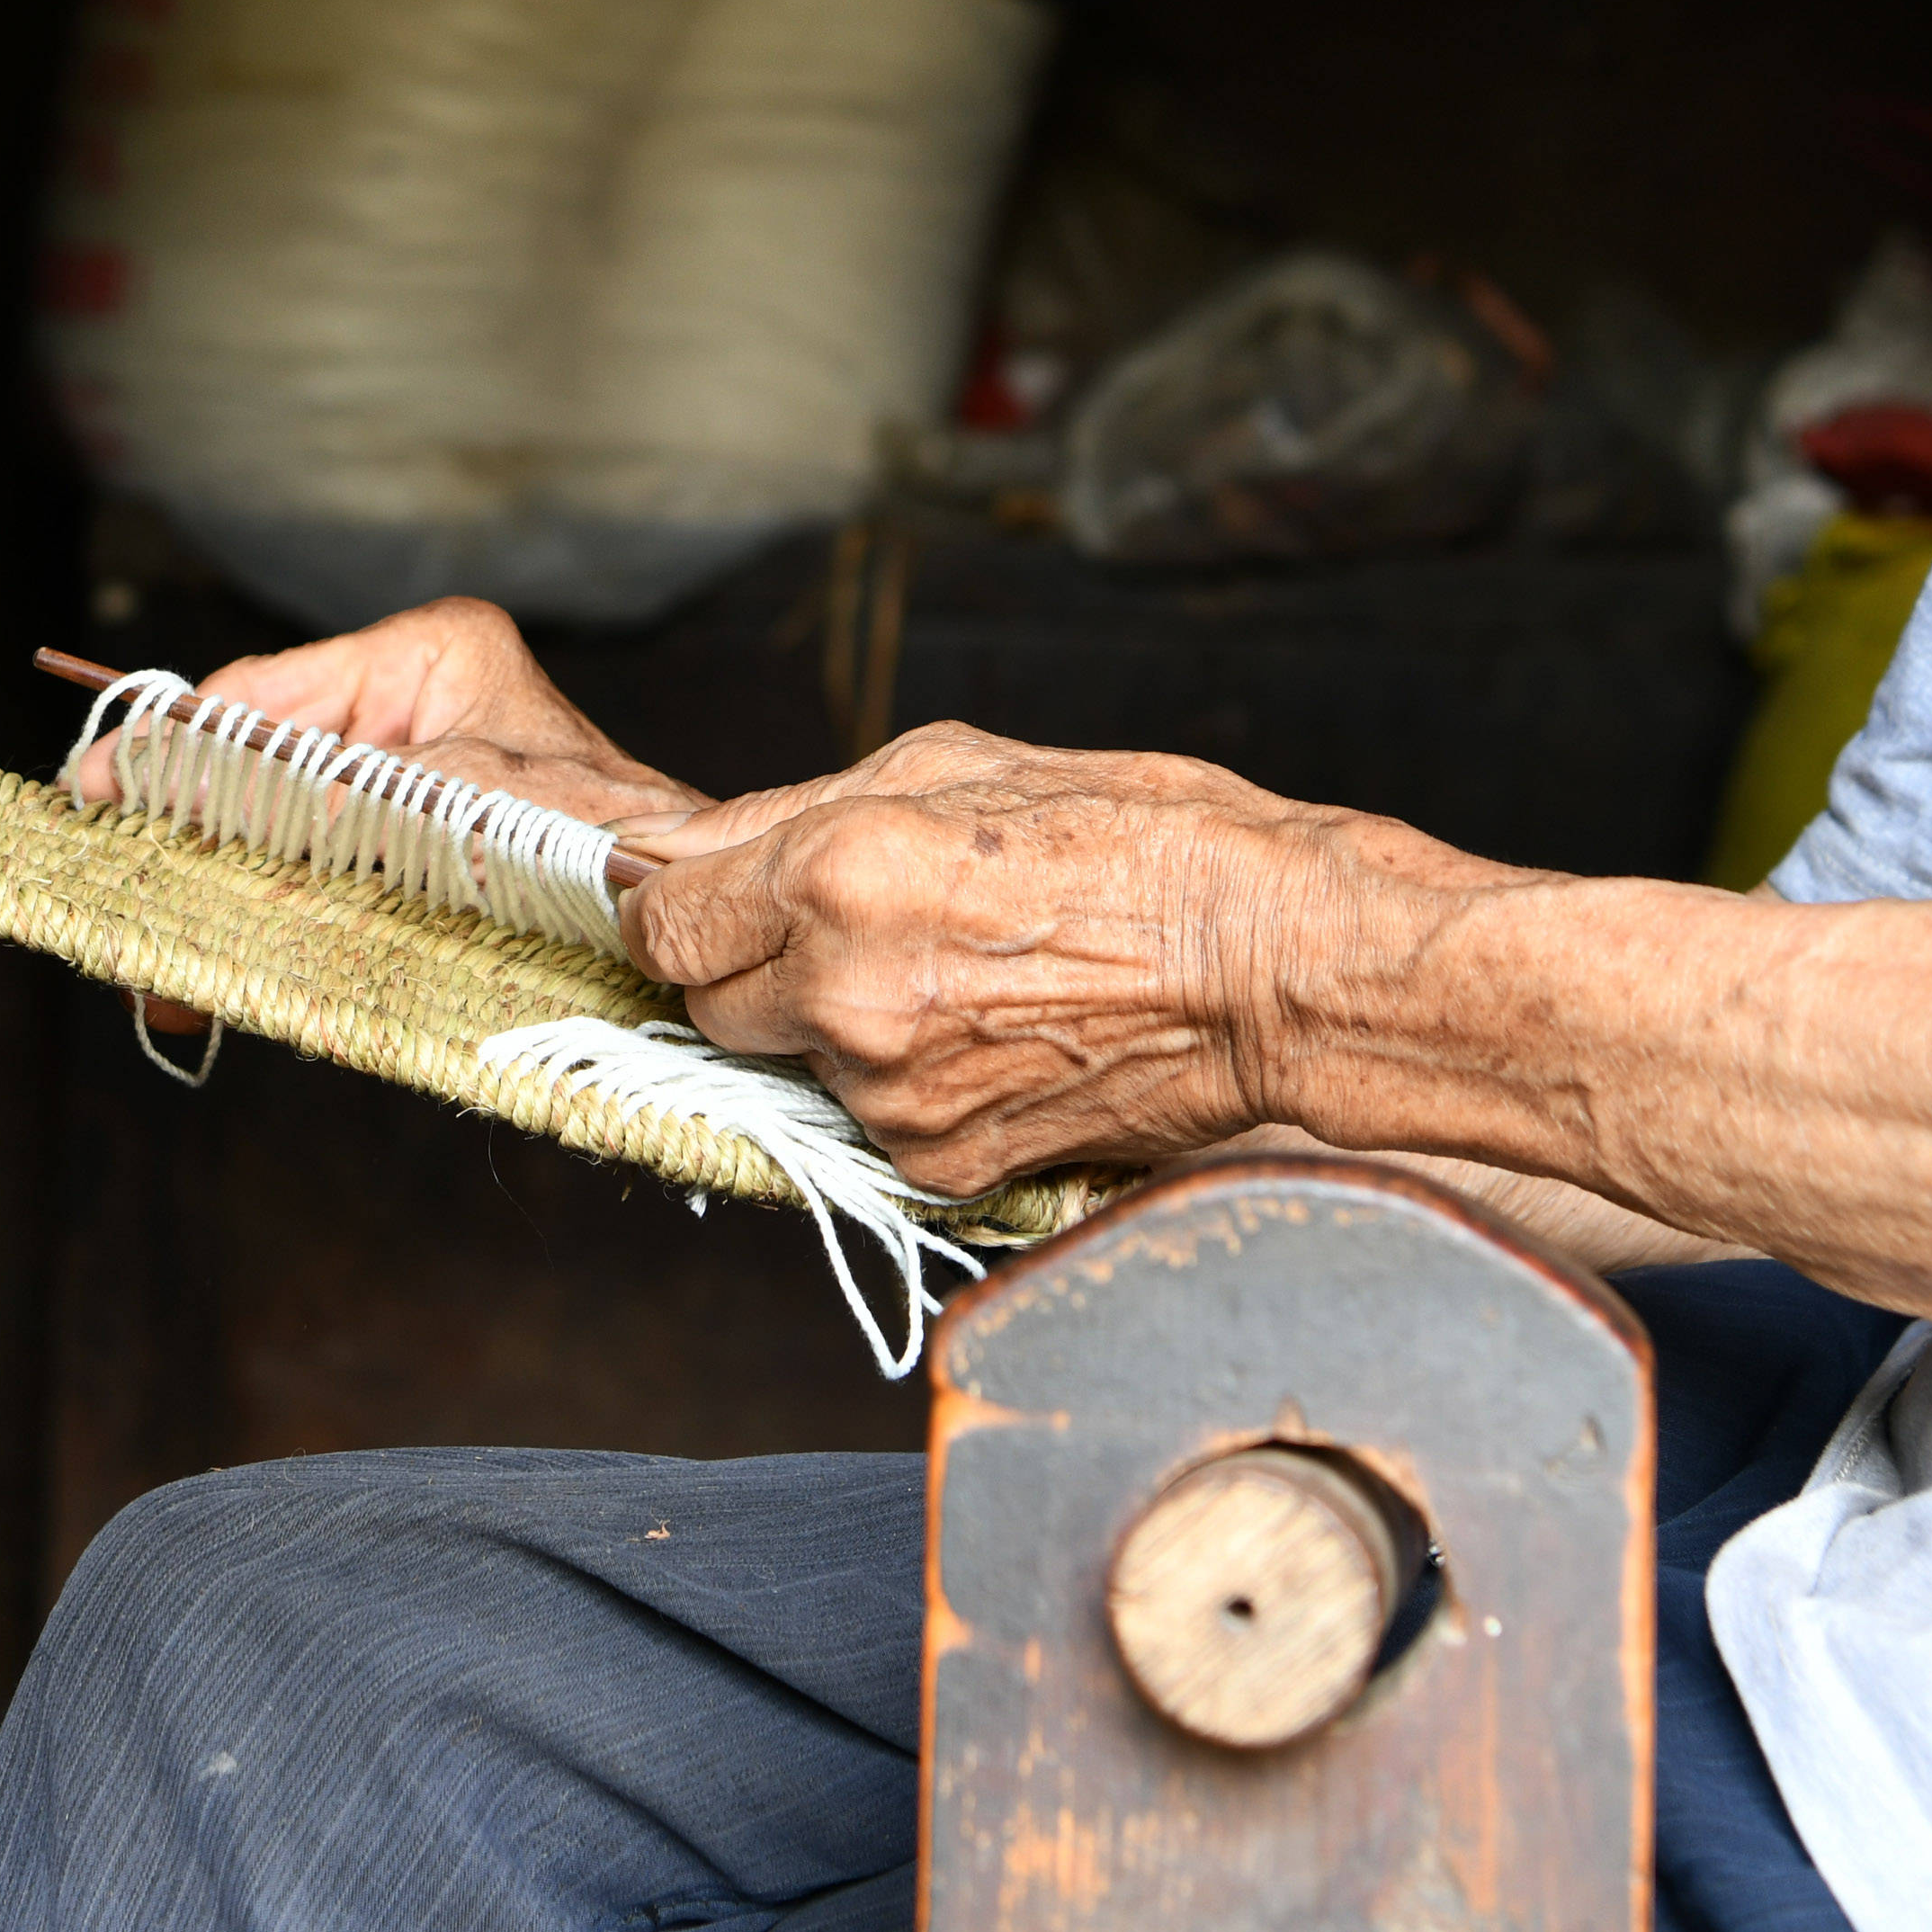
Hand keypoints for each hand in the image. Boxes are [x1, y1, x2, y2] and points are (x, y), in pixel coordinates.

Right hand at [64, 599, 705, 1038]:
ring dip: (207, 899)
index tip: (102, 794)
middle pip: (249, 762)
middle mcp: (407, 698)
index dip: (175, 750)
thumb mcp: (487, 811)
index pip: (264, 696)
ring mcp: (396, 769)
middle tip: (122, 895)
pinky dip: (252, 927)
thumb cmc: (615, 848)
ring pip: (262, 826)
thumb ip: (371, 798)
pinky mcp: (394, 837)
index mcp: (429, 656)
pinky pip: (297, 871)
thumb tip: (270, 797)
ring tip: (161, 977)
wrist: (684, 917)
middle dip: (181, 835)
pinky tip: (206, 987)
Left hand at [620, 724, 1519, 1199]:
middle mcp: (844, 997)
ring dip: (828, 1020)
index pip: (659, 916)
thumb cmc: (1140, 838)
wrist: (1272, 967)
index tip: (711, 887)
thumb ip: (794, 812)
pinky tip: (987, 1029)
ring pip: (786, 1061)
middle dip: (749, 959)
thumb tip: (678, 843)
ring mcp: (890, 1095)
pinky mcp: (938, 1164)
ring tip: (948, 969)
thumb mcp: (956, 768)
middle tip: (849, 920)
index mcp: (836, 876)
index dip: (679, 897)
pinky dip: (899, 1080)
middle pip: (703, 997)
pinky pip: (865, 1118)